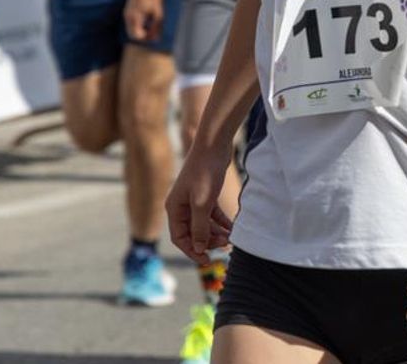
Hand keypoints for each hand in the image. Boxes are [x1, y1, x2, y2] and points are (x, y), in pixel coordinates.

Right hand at [124, 0, 163, 42]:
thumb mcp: (158, 12)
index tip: (156, 33)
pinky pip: (132, 22)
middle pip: (132, 34)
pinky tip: (148, 18)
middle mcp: (127, 16)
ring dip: (141, 30)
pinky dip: (139, 24)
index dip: (146, 38)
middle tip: (155, 30)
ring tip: (153, 23)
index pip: (136, 37)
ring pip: (132, 28)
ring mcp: (126, 11)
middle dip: (143, 35)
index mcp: (133, 18)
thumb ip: (157, 28)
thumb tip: (156, 40)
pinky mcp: (128, 8)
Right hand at [165, 145, 234, 266]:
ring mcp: (193, 200)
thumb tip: (197, 247)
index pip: (179, 238)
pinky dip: (221, 222)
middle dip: (207, 241)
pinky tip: (232, 228)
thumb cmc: (205, 172)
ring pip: (203, 224)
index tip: (208, 260)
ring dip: (216, 233)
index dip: (192, 251)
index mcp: (174, 209)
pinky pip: (211, 214)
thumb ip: (199, 227)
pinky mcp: (206, 193)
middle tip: (225, 245)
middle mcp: (181, 206)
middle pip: (192, 232)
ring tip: (231, 238)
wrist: (214, 145)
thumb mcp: (202, 203)